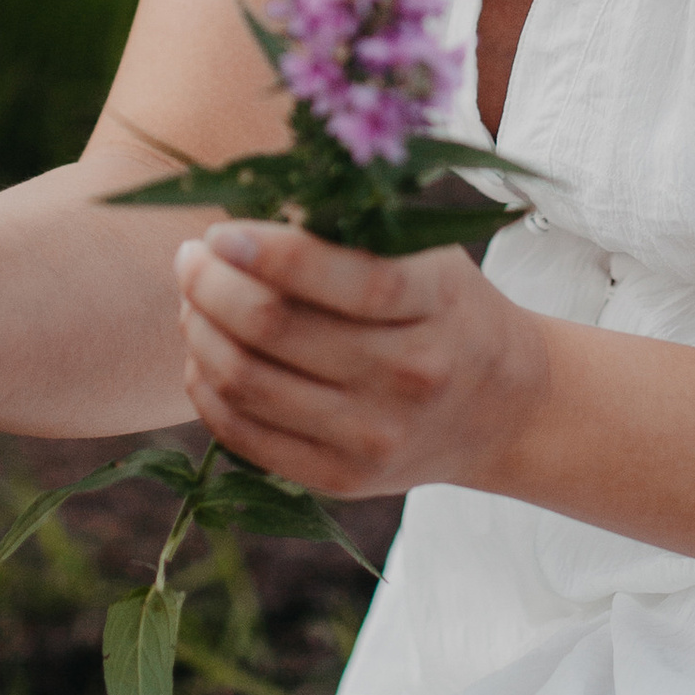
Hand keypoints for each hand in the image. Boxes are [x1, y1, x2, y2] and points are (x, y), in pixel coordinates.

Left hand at [173, 222, 550, 502]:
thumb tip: (244, 217)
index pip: (343, 277)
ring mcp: (374, 435)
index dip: (266, 251)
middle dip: (210, 284)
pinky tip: (203, 353)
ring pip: (246, 381)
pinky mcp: (341, 477)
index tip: (219, 232)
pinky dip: (205, 388)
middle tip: (191, 258)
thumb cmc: (445, 309)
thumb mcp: (425, 255)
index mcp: (435, 302)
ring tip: (192, 301)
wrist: (503, 407)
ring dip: (199, 331)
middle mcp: (408, 374)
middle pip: (274, 327)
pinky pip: (243, 434)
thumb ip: (350, 233)